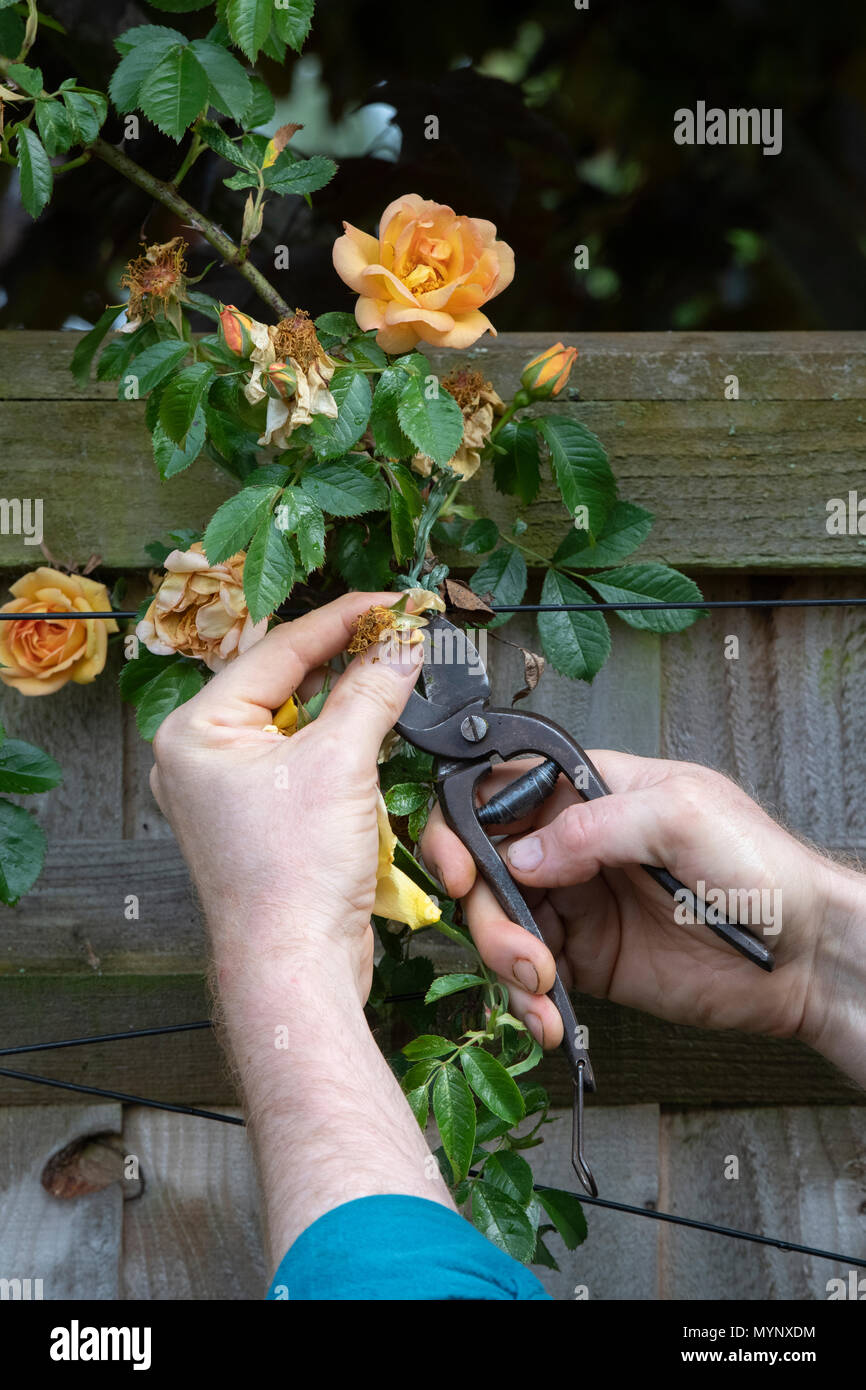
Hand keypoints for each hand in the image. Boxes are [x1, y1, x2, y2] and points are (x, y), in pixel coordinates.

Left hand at [149, 592, 423, 1003]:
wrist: (296, 967)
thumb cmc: (290, 880)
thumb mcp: (340, 764)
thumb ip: (373, 691)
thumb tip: (401, 644)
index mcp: (197, 731)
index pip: (279, 650)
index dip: (344, 620)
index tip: (393, 602)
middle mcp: (205, 757)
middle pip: (286, 680)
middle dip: (347, 655)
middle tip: (401, 629)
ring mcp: (234, 791)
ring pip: (300, 719)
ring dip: (350, 696)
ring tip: (396, 666)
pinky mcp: (266, 819)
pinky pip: (307, 760)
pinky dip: (344, 740)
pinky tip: (378, 723)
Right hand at [421, 752, 842, 1047]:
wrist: (805, 957)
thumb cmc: (763, 868)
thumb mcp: (684, 818)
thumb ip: (596, 825)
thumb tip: (521, 854)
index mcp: (593, 790)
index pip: (502, 788)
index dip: (465, 823)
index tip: (461, 868)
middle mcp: (574, 843)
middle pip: (487, 864)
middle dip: (486, 911)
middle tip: (517, 950)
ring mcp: (577, 903)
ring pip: (500, 923)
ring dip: (504, 961)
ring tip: (540, 990)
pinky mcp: (586, 960)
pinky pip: (530, 975)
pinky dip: (526, 1000)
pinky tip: (546, 1018)